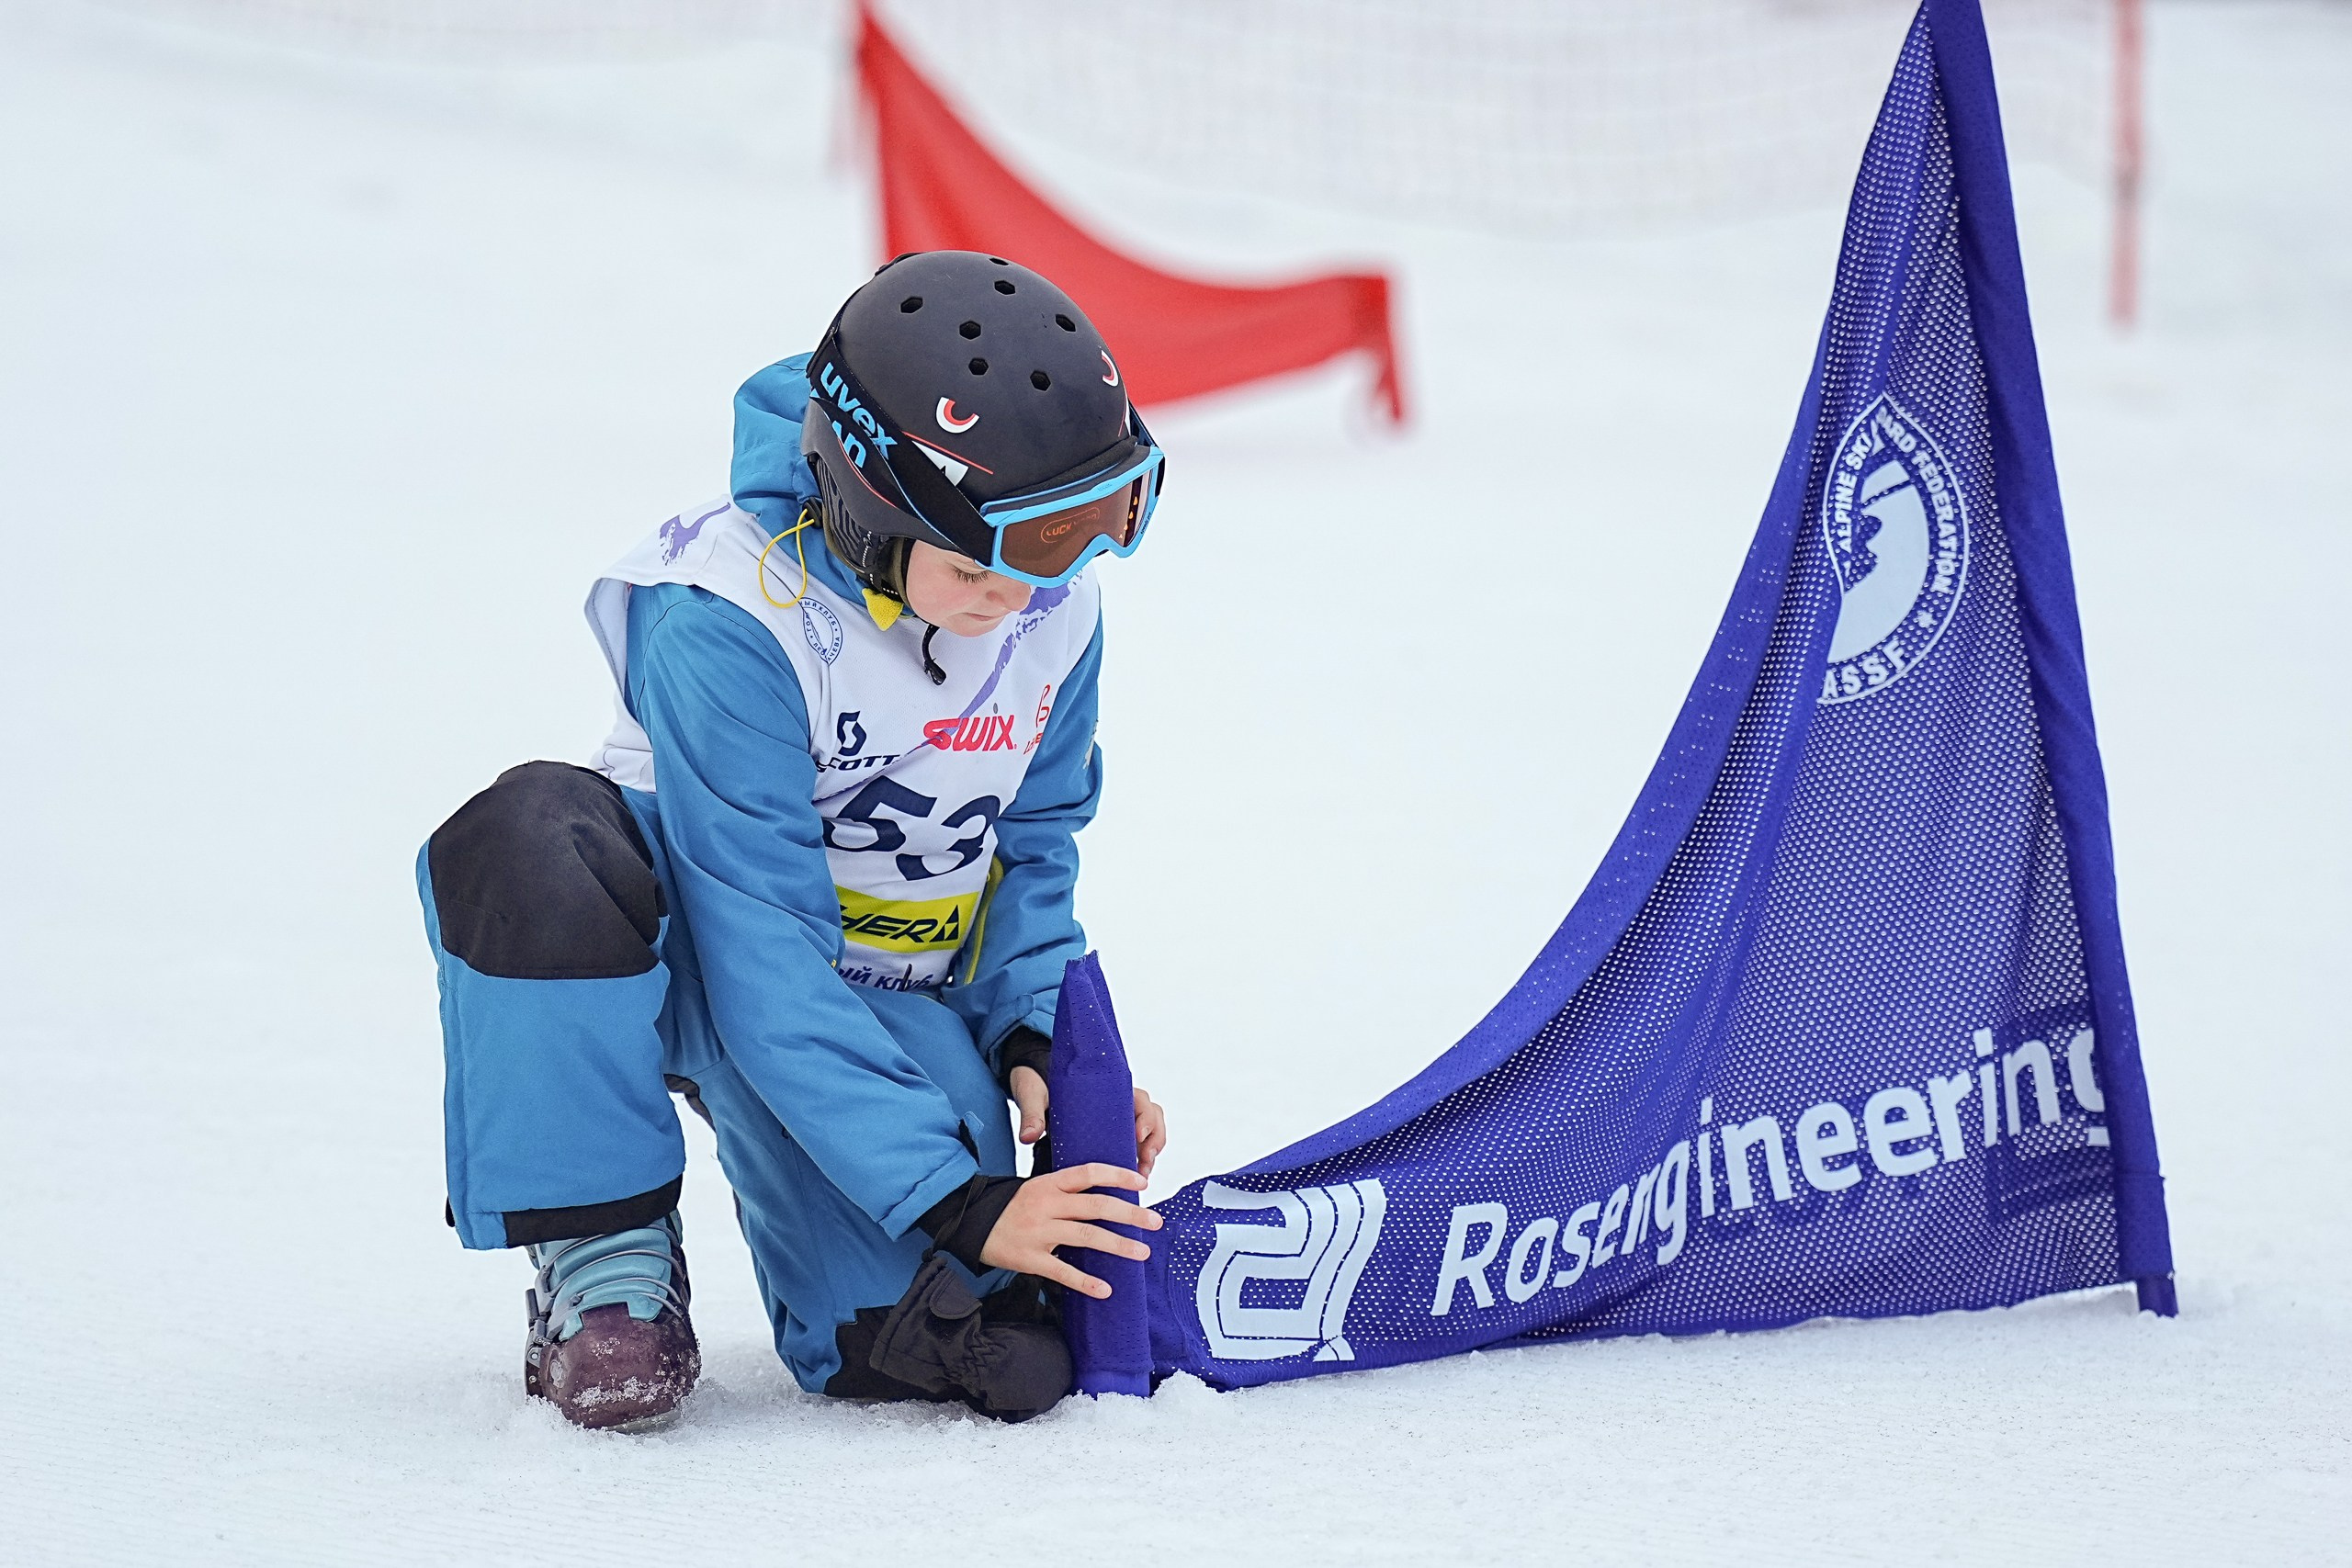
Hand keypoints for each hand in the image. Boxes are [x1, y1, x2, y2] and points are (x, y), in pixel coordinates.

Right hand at [978, 1163, 1161, 1298]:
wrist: (969, 1222)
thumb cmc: (1009, 1206)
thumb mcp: (1035, 1187)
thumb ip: (1065, 1190)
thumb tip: (1105, 1194)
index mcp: (1049, 1184)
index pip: (1089, 1173)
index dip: (1117, 1176)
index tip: (1142, 1183)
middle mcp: (1046, 1205)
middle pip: (1095, 1206)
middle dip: (1130, 1214)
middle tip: (1156, 1222)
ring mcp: (1039, 1232)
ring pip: (1086, 1237)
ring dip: (1118, 1245)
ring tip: (1141, 1253)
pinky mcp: (1030, 1258)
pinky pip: (1063, 1271)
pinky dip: (1085, 1282)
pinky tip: (1105, 1289)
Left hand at [1008, 1068, 1169, 1180]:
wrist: (1031, 1088)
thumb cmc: (1037, 1086)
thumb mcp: (1033, 1096)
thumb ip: (1032, 1113)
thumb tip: (1029, 1136)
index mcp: (1105, 1088)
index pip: (1139, 1098)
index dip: (1146, 1116)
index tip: (1138, 1135)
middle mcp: (1115, 1101)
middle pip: (1151, 1116)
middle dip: (1153, 1140)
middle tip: (1144, 1163)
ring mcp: (1114, 1118)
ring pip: (1148, 1131)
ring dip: (1150, 1152)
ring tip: (1142, 1173)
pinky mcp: (1109, 1133)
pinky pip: (1136, 1144)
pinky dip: (1140, 1159)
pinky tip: (1134, 1176)